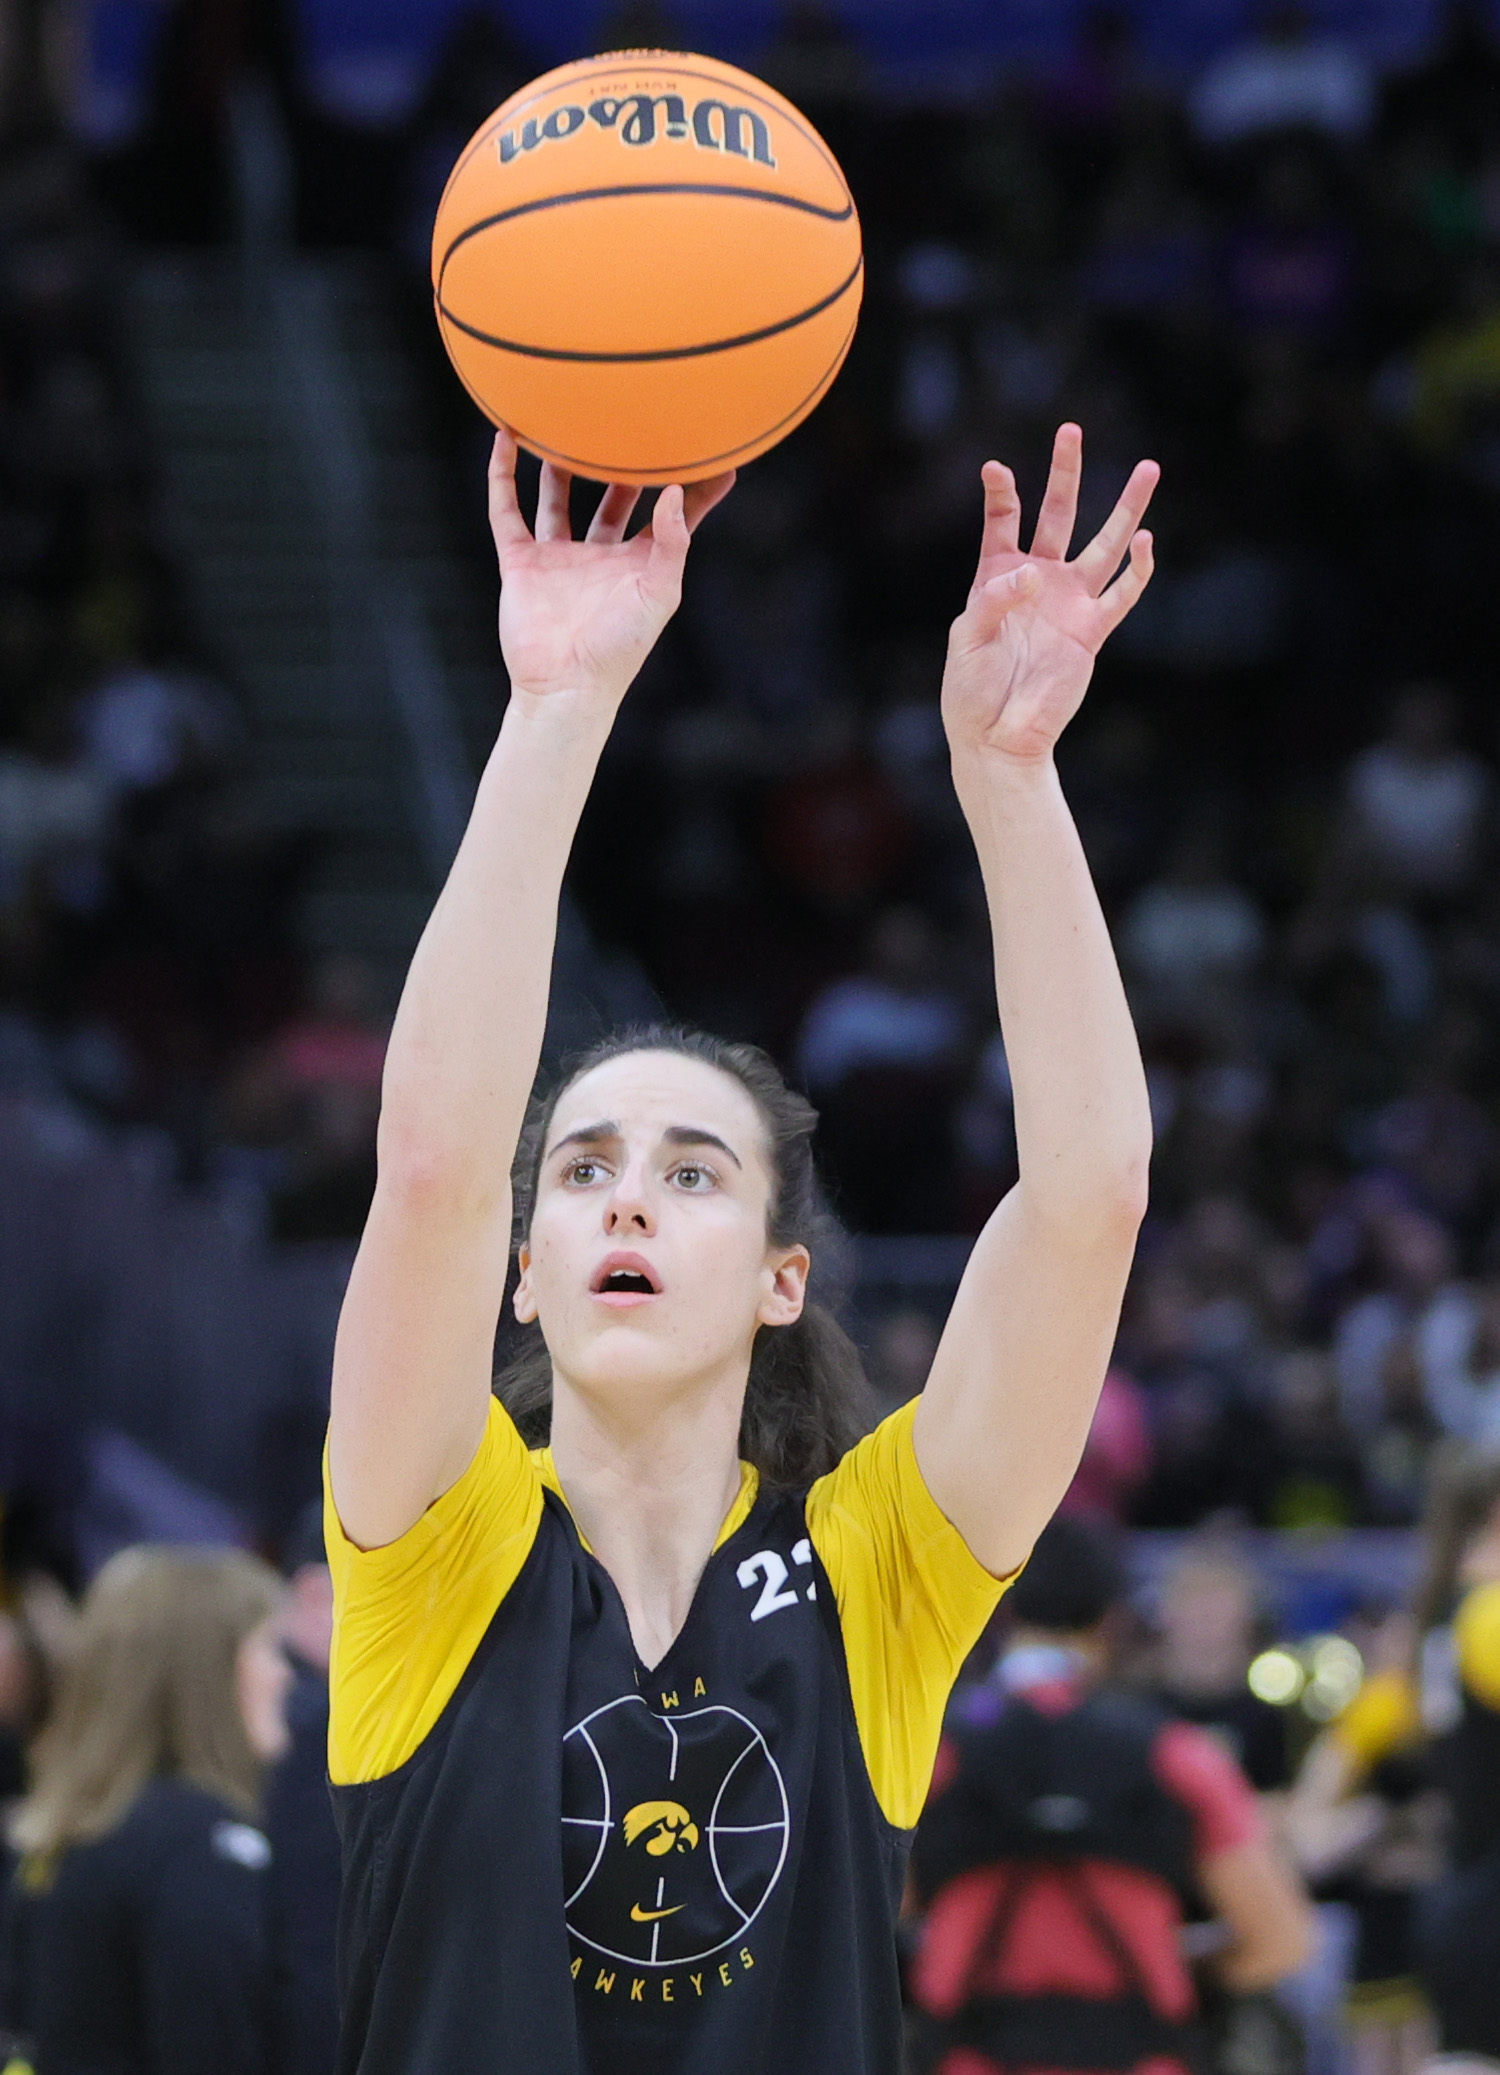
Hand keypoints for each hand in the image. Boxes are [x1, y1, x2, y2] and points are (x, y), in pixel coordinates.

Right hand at [488, 428, 733, 704]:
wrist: (566, 687)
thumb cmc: (621, 649)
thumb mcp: (660, 594)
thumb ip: (672, 542)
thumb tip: (675, 492)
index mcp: (640, 565)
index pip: (672, 516)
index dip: (695, 488)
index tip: (716, 450)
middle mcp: (600, 556)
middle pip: (615, 498)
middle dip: (623, 464)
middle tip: (633, 419)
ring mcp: (558, 558)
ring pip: (558, 498)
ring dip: (560, 463)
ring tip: (567, 418)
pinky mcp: (521, 562)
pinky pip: (506, 511)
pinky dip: (502, 475)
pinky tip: (505, 438)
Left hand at [941, 424, 1157, 764]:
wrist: (998, 736)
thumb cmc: (970, 690)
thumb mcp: (967, 640)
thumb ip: (994, 600)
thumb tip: (1034, 574)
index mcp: (995, 576)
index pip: (1003, 522)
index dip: (1001, 493)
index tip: (995, 469)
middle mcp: (1037, 580)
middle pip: (1057, 515)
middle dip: (1065, 474)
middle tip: (1071, 431)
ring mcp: (1068, 603)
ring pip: (1103, 545)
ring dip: (1126, 509)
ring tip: (1149, 469)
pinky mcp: (1092, 631)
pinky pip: (1122, 594)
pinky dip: (1138, 570)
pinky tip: (1147, 542)